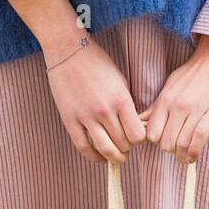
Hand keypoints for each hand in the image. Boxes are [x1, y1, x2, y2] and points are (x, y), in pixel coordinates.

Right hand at [44, 35, 145, 164]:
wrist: (68, 51)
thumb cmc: (97, 63)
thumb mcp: (120, 81)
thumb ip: (126, 105)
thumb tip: (134, 127)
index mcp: (121, 99)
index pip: (138, 135)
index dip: (140, 140)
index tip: (137, 137)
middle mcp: (105, 110)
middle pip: (123, 144)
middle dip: (128, 149)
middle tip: (127, 146)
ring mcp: (86, 116)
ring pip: (105, 150)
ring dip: (114, 157)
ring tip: (116, 156)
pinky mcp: (69, 120)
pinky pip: (83, 147)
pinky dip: (93, 157)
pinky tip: (99, 157)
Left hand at [139, 35, 208, 163]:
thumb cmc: (193, 73)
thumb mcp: (169, 86)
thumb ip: (156, 106)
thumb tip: (141, 122)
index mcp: (165, 100)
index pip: (151, 134)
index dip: (157, 142)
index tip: (164, 142)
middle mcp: (177, 106)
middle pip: (165, 143)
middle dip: (171, 150)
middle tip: (177, 150)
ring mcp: (195, 110)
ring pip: (182, 144)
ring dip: (183, 155)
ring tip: (186, 157)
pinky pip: (199, 138)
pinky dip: (195, 152)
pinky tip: (194, 156)